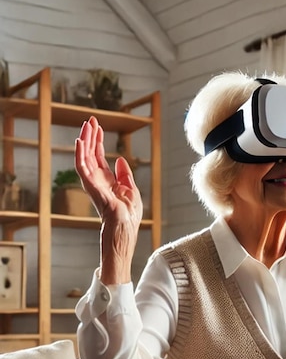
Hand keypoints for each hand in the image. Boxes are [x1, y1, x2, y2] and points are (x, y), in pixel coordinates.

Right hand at [75, 116, 142, 283]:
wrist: (124, 239)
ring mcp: (94, 187)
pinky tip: (80, 142)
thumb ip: (125, 176)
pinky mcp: (95, 192)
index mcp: (107, 182)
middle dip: (90, 136)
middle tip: (90, 119)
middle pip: (91, 154)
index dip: (98, 141)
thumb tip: (120, 159)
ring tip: (86, 126)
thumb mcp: (132, 194)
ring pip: (85, 159)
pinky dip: (80, 155)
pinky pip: (83, 171)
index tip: (97, 125)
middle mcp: (98, 183)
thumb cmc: (128, 222)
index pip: (99, 157)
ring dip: (85, 142)